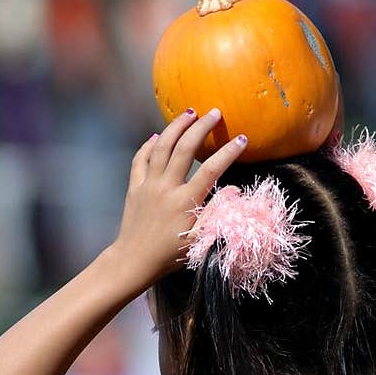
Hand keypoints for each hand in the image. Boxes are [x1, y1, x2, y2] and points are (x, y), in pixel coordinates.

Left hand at [111, 107, 247, 289]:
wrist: (133, 262)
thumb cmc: (170, 256)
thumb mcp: (199, 241)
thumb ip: (218, 214)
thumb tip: (235, 191)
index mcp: (185, 202)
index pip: (211, 170)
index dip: (228, 152)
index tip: (242, 139)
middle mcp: (166, 189)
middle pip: (184, 148)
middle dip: (201, 127)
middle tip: (215, 112)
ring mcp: (148, 186)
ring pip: (161, 147)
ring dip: (176, 126)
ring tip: (190, 112)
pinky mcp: (134, 188)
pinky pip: (140, 159)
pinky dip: (149, 144)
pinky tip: (157, 136)